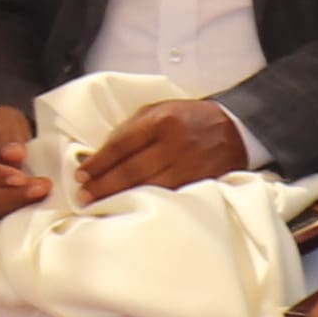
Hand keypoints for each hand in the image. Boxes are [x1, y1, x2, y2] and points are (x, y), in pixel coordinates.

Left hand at [77, 96, 251, 202]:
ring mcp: (191, 165)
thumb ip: (132, 128)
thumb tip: (101, 154)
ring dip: (121, 197)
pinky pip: (170, 195)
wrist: (236, 128)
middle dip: (104, 185)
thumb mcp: (160, 110)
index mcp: (162, 120)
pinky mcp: (203, 182)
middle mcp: (176, 143)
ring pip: (149, 186)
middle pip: (132, 169)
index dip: (98, 162)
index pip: (121, 145)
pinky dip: (148, 202)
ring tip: (99, 204)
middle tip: (83, 195)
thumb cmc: (189, 118)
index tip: (81, 174)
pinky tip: (131, 206)